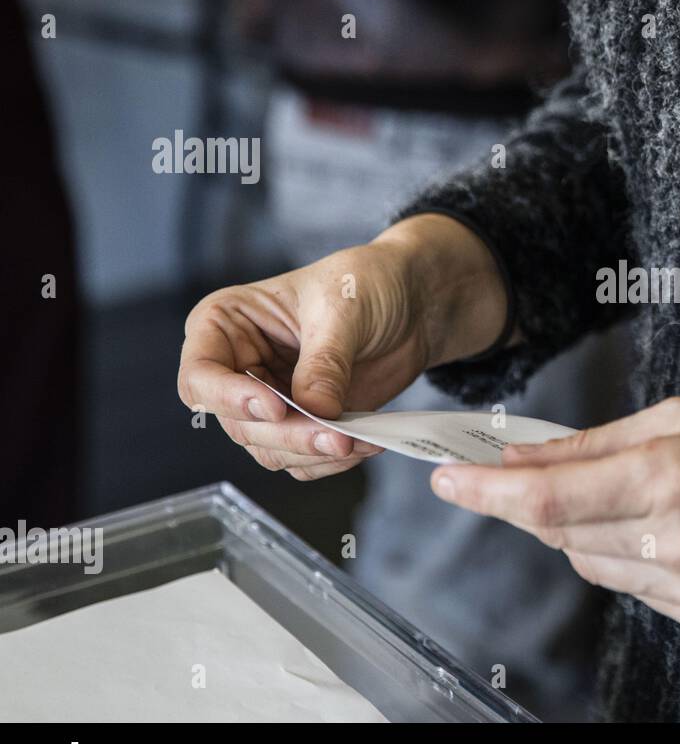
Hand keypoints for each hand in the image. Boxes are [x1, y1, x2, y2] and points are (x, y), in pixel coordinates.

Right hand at [177, 214, 509, 479]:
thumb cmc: (367, 283)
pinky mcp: (303, 423)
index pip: (201, 375)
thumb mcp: (343, 310)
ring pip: (268, 448)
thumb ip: (324, 363)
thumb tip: (315, 412)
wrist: (413, 302)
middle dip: (289, 435)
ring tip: (357, 442)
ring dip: (312, 452)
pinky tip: (365, 444)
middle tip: (336, 438)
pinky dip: (330, 460)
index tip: (276, 407)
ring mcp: (270, 400)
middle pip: (238, 423)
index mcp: (225, 323)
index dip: (230, 398)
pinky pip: (302, 459)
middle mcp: (238, 367)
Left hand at [431, 396, 679, 635]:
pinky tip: (666, 529)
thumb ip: (588, 444)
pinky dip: (628, 558)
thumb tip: (516, 458)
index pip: (548, 498)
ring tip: (638, 496)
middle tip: (556, 470)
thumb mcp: (674, 416)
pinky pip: (631, 588)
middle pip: (561, 533)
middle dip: (544, 501)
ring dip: (588, 531)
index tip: (448, 480)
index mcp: (670, 477)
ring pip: (590, 564)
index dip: (488, 492)